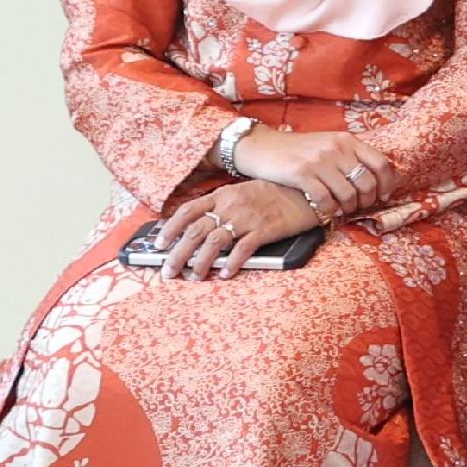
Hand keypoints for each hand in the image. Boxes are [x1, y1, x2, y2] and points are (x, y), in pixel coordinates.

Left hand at [148, 178, 323, 280]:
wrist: (309, 190)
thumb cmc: (277, 192)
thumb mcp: (245, 191)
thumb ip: (224, 205)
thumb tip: (202, 225)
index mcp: (224, 194)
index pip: (187, 211)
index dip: (170, 228)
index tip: (158, 244)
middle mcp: (231, 204)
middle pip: (195, 231)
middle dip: (177, 254)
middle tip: (168, 271)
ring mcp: (248, 217)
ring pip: (214, 242)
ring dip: (200, 262)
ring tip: (194, 277)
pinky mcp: (265, 229)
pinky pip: (242, 249)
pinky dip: (231, 263)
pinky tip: (225, 274)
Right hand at [235, 127, 391, 219]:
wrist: (261, 146)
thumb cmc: (297, 150)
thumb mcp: (327, 144)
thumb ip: (349, 156)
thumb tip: (374, 179)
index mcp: (346, 140)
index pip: (380, 163)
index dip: (386, 183)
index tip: (383, 195)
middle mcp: (336, 148)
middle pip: (367, 182)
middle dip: (367, 200)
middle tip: (359, 207)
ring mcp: (319, 161)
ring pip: (348, 194)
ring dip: (348, 208)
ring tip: (342, 210)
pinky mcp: (301, 174)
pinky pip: (325, 199)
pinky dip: (329, 210)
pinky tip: (326, 211)